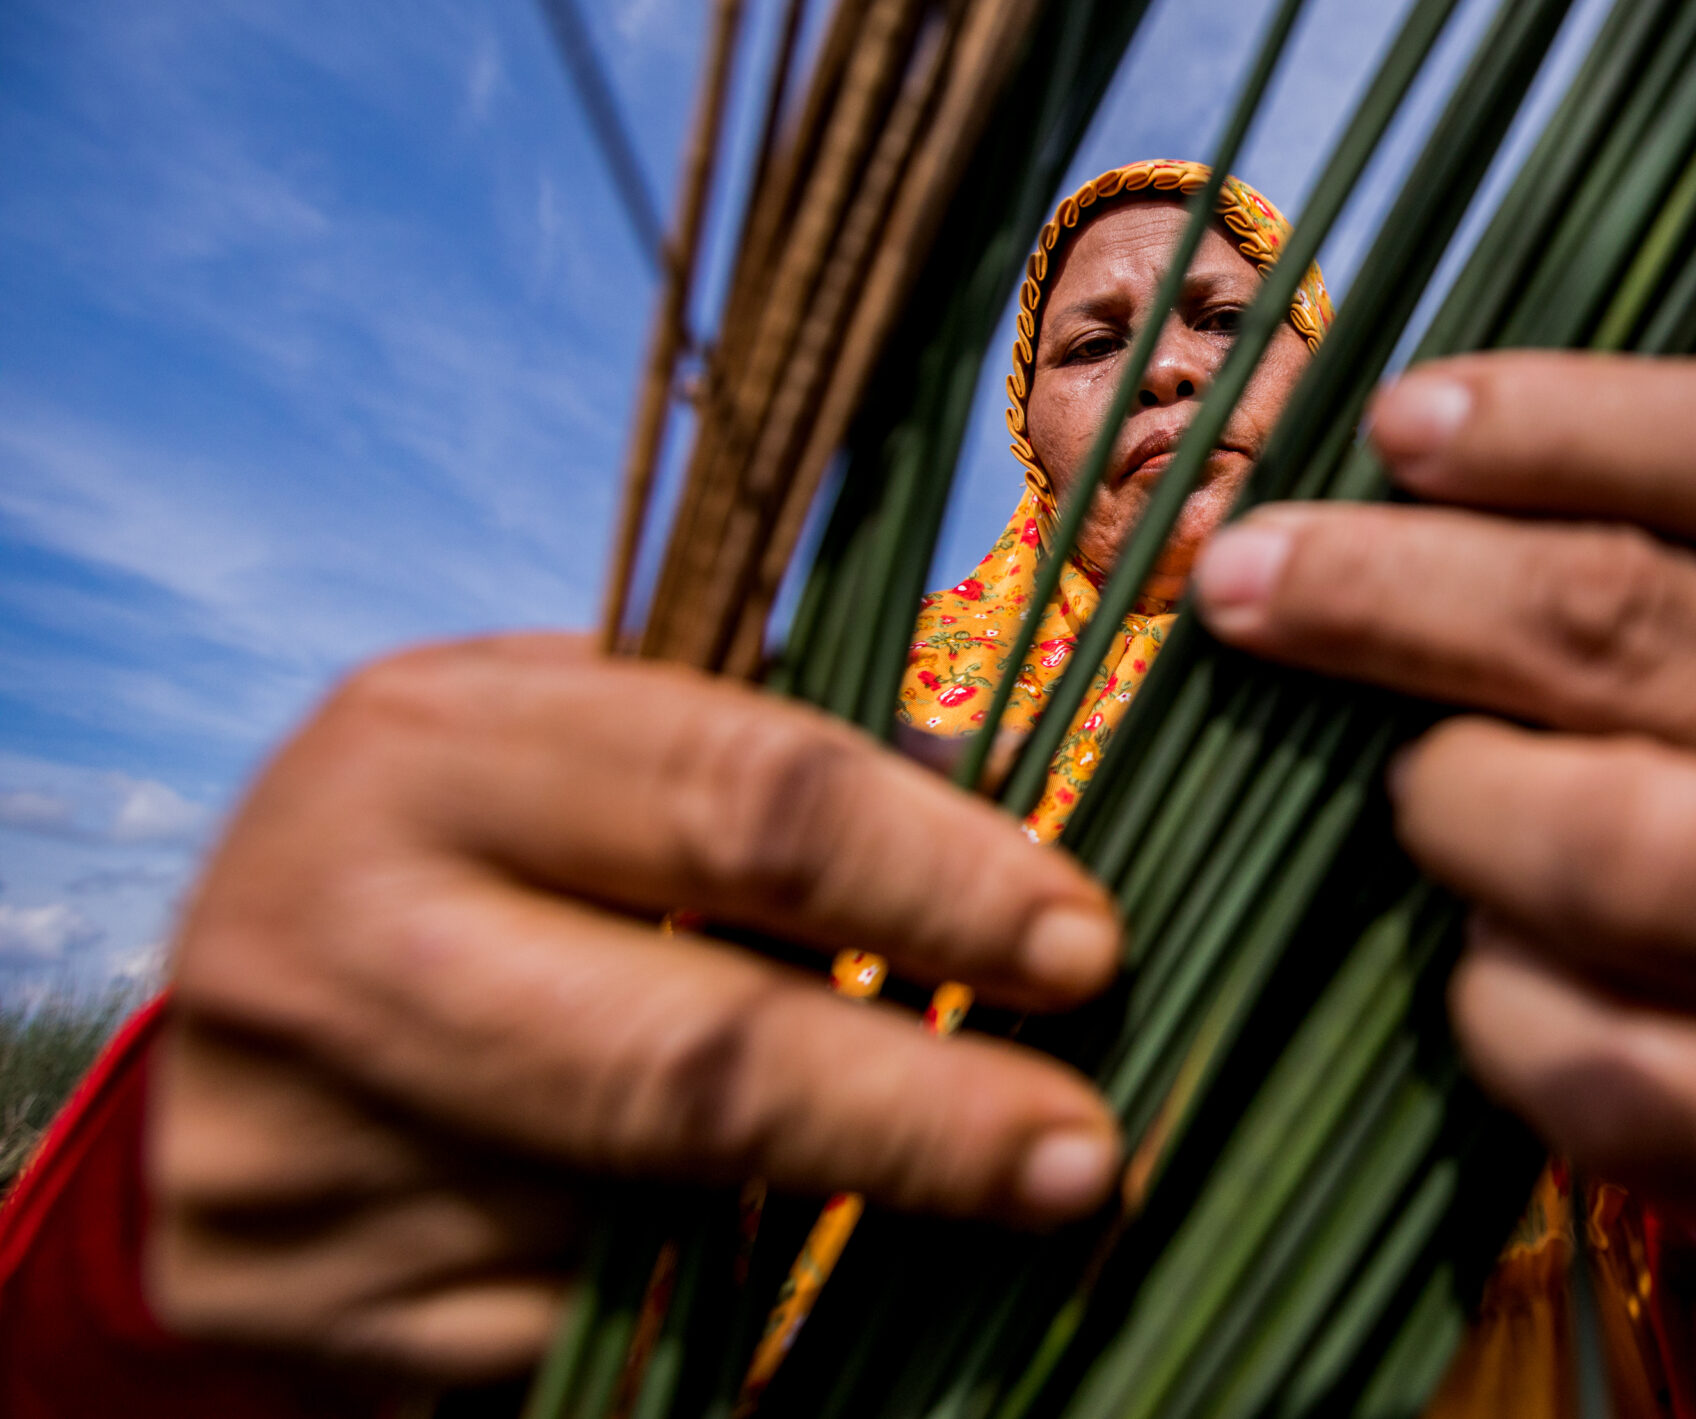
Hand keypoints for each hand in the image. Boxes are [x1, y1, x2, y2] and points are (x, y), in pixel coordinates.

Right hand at [151, 635, 1123, 1383]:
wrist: (228, 1030)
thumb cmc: (481, 848)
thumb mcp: (582, 746)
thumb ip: (769, 769)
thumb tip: (1009, 837)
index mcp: (429, 745)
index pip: (741, 806)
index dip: (937, 883)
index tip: (1086, 947)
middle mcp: (344, 935)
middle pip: (694, 1058)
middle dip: (920, 1116)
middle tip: (1083, 1152)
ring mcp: (305, 1138)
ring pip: (646, 1223)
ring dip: (841, 1219)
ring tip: (979, 1193)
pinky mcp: (289, 1297)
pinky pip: (572, 1331)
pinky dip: (716, 1308)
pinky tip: (792, 1268)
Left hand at [1193, 357, 1695, 1343]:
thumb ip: (1617, 550)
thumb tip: (1347, 448)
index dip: (1568, 421)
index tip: (1393, 421)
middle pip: (1650, 625)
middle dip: (1402, 587)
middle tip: (1249, 577)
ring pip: (1627, 844)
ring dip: (1459, 800)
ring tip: (1415, 800)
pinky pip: (1606, 1063)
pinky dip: (1495, 1008)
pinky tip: (1476, 973)